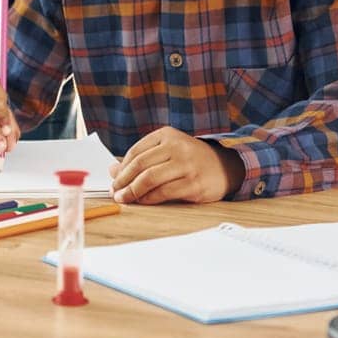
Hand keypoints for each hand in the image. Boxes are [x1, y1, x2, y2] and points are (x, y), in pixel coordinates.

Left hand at [108, 127, 244, 204]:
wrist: (225, 167)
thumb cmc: (190, 159)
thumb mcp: (167, 150)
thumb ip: (141, 158)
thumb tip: (112, 169)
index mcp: (167, 135)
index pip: (136, 152)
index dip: (121, 169)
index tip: (114, 181)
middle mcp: (177, 147)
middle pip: (140, 165)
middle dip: (123, 181)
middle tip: (115, 192)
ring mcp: (186, 165)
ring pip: (150, 180)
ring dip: (133, 192)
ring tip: (125, 199)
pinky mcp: (193, 184)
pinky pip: (163, 193)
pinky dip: (148, 199)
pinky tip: (142, 201)